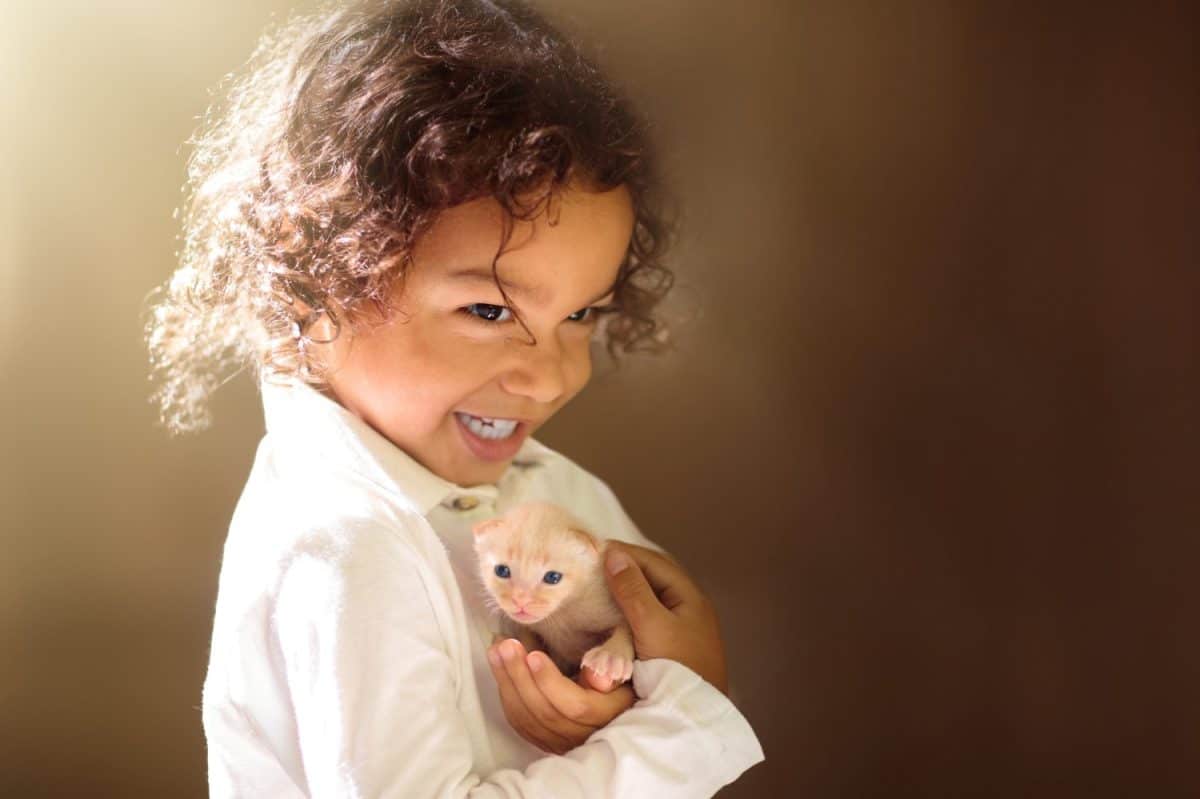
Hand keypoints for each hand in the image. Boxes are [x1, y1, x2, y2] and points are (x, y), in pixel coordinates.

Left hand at [487, 638, 634, 754]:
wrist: (619, 705)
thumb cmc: (624, 678)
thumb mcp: (628, 665)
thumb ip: (614, 663)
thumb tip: (594, 674)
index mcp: (608, 716)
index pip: (575, 706)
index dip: (551, 682)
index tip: (534, 655)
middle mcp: (583, 736)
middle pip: (546, 713)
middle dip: (521, 676)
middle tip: (506, 644)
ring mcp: (562, 742)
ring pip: (528, 719)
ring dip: (508, 682)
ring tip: (497, 650)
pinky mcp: (546, 741)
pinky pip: (521, 722)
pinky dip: (507, 694)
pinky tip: (500, 669)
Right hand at [603, 541, 728, 694]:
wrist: (692, 717)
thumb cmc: (677, 668)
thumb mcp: (652, 625)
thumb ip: (632, 589)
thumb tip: (613, 554)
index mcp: (689, 596)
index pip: (652, 561)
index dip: (623, 552)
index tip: (592, 549)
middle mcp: (686, 608)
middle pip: (650, 578)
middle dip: (621, 569)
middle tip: (589, 566)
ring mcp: (678, 628)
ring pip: (646, 599)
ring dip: (622, 590)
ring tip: (593, 586)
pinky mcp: (667, 647)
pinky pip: (643, 619)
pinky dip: (624, 612)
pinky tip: (606, 615)